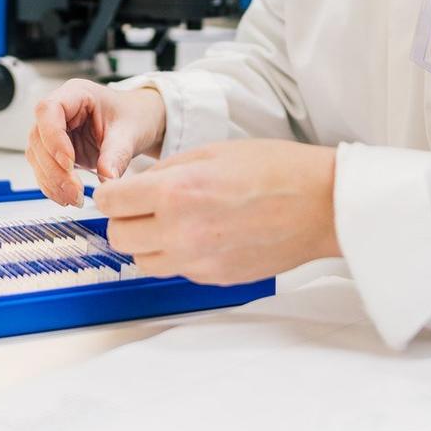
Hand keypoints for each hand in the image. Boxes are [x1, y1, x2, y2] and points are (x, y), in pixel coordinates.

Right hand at [26, 79, 167, 206]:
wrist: (138, 122)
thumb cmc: (133, 116)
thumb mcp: (129, 133)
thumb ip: (117, 155)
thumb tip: (107, 178)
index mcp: (76, 94)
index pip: (49, 110)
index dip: (53, 137)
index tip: (69, 163)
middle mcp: (60, 111)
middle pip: (39, 137)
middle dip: (54, 168)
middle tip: (74, 191)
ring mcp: (54, 131)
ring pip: (37, 156)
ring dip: (51, 181)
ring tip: (74, 198)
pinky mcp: (55, 151)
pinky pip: (44, 169)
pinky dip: (52, 186)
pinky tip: (66, 197)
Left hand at [93, 139, 340, 284]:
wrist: (320, 204)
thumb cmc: (275, 169)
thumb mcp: (211, 152)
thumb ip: (165, 171)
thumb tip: (133, 186)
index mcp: (177, 192)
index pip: (110, 203)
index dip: (109, 194)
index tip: (117, 190)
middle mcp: (181, 231)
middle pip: (118, 237)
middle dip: (123, 218)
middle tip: (141, 205)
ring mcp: (198, 261)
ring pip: (142, 260)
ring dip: (146, 241)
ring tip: (171, 221)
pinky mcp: (214, 279)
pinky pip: (175, 270)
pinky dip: (177, 254)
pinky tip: (201, 233)